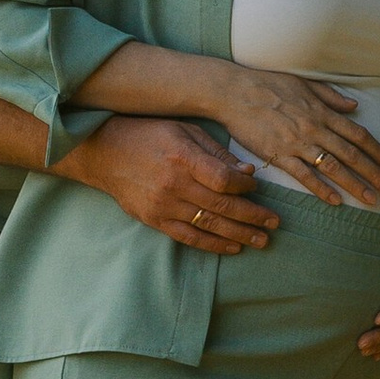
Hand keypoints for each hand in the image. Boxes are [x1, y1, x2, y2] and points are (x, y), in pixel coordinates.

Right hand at [61, 115, 278, 255]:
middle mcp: (174, 184)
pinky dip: (212, 244)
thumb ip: (216, 152)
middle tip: (275, 223)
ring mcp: (163, 205)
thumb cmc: (148, 135)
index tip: (257, 187)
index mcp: (183, 157)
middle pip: (222, 205)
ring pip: (209, 225)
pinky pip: (188, 237)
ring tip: (262, 241)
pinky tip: (232, 247)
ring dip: (239, 235)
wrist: (104, 153)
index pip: (224, 179)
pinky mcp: (154, 220)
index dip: (246, 186)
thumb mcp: (184, 130)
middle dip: (253, 216)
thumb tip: (246, 173)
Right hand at [209, 67, 379, 207]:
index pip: (358, 134)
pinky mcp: (279, 155)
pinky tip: (336, 201)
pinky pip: (305, 175)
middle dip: (375, 173)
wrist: (235, 92)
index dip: (378, 151)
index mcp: (322, 112)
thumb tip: (355, 106)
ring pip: (333, 167)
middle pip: (352, 154)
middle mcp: (315, 128)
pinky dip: (322, 189)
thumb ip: (331, 96)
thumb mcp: (304, 84)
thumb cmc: (268, 84)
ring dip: (355, 185)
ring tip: (372, 200)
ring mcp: (298, 143)